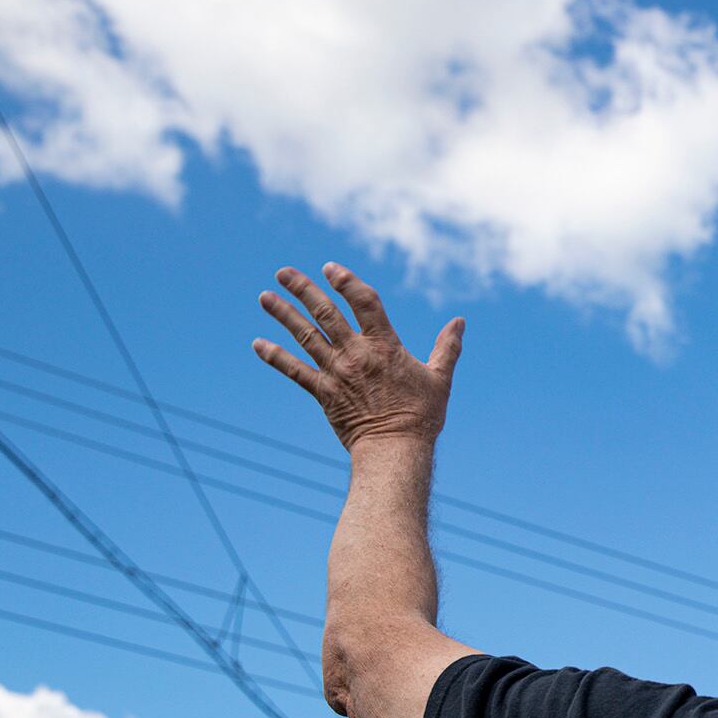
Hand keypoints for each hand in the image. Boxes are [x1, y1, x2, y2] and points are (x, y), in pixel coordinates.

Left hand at [253, 263, 463, 450]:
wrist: (395, 449)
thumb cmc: (422, 415)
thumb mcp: (440, 377)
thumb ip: (448, 346)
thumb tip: (460, 321)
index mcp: (385, 346)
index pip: (364, 303)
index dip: (347, 282)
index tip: (330, 268)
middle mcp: (356, 354)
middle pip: (326, 313)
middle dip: (303, 289)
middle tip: (283, 271)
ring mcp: (337, 372)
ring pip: (305, 336)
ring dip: (284, 314)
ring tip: (264, 296)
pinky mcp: (324, 393)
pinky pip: (295, 371)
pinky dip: (275, 356)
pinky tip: (257, 343)